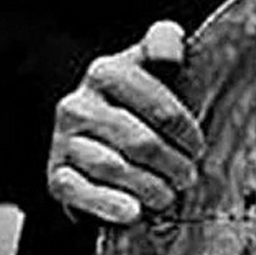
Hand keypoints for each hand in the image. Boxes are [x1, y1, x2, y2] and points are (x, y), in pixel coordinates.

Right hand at [46, 20, 203, 224]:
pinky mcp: (56, 176)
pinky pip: (81, 192)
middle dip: (174, 165)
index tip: (199, 146)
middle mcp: (78, 104)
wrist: (110, 146)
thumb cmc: (149, 108)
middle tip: (189, 176)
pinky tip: (134, 212)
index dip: (187, 133)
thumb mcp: (161, 72)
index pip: (161, 107)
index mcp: (107, 72)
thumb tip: (169, 42)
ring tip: (169, 195)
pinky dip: (111, 205)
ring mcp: (64, 141)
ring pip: (114, 169)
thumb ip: (166, 46)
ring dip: (151, 188)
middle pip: (142, 143)